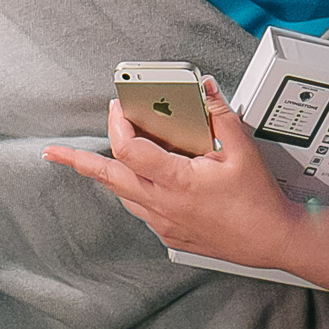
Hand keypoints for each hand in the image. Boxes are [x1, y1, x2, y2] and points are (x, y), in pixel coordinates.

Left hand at [43, 78, 301, 269]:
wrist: (273, 240)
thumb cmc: (259, 201)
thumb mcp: (243, 150)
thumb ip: (220, 115)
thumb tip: (205, 89)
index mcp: (178, 182)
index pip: (129, 151)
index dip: (117, 126)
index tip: (117, 109)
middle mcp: (164, 205)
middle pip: (110, 179)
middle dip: (80, 162)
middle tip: (55, 153)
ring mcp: (164, 223)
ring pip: (124, 195)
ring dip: (110, 174)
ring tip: (93, 161)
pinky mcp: (171, 235)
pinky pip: (142, 209)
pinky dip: (135, 191)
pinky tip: (143, 181)